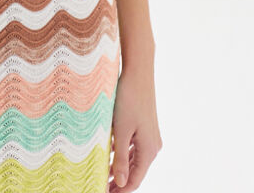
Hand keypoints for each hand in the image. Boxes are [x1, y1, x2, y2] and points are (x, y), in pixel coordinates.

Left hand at [108, 62, 162, 190]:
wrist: (138, 72)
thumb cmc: (129, 99)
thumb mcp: (121, 130)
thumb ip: (121, 158)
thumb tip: (120, 183)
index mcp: (149, 150)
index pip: (134, 180)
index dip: (120, 190)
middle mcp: (152, 145)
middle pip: (135, 171)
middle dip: (119, 181)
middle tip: (101, 187)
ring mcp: (149, 135)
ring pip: (134, 159)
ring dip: (120, 168)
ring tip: (102, 174)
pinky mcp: (144, 125)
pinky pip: (133, 146)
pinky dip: (122, 153)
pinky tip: (109, 153)